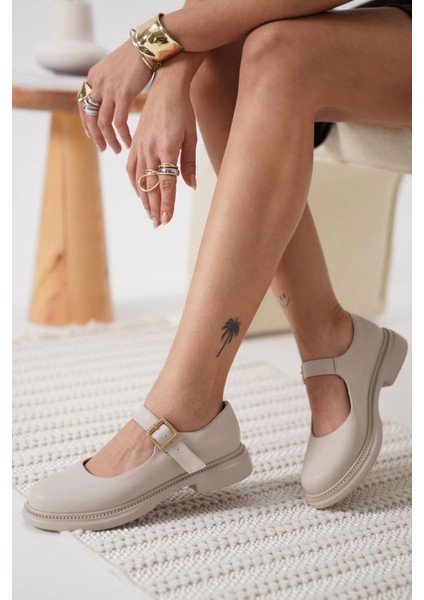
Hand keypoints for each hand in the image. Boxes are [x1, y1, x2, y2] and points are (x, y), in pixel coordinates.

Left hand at [78, 39, 151, 152]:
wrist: (149, 44)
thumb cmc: (137, 56)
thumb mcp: (115, 67)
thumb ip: (109, 81)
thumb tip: (110, 93)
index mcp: (93, 77)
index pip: (83, 105)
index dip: (86, 123)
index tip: (92, 135)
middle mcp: (97, 84)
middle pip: (90, 118)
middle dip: (96, 137)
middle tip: (103, 149)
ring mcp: (108, 89)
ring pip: (103, 123)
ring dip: (109, 140)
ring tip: (117, 149)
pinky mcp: (122, 94)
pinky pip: (119, 122)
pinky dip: (123, 135)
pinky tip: (128, 142)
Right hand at [127, 80, 196, 226]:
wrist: (166, 88)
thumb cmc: (183, 112)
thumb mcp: (191, 137)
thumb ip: (189, 164)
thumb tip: (191, 186)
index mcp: (167, 149)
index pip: (166, 184)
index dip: (166, 204)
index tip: (166, 219)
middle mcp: (151, 150)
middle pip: (151, 186)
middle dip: (155, 207)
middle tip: (158, 224)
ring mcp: (140, 146)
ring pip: (140, 180)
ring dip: (145, 199)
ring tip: (150, 214)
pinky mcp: (135, 143)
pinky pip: (132, 168)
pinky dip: (135, 183)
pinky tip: (140, 193)